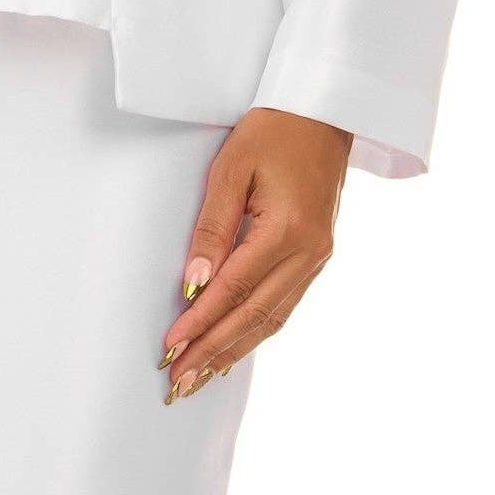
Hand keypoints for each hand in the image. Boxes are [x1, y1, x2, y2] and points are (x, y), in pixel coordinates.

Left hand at [161, 108, 351, 397]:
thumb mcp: (231, 169)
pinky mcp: (318, 256)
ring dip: (234, 350)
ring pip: (273, 318)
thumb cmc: (273, 129)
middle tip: (177, 384)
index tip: (170, 349)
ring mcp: (319, 257)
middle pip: (254, 316)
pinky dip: (257, 331)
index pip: (233, 289)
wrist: (324, 110)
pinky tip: (234, 348)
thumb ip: (211, 229)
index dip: (200, 323)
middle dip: (213, 352)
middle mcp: (309, 252)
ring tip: (199, 379)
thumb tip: (193, 283)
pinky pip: (285, 305)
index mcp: (287, 229)